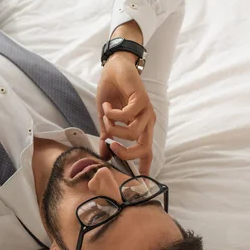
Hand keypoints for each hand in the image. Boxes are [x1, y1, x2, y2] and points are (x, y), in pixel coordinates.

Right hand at [97, 52, 155, 174]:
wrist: (114, 68)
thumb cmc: (111, 93)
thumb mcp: (105, 119)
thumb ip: (106, 137)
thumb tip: (102, 155)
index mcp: (141, 128)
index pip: (146, 151)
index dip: (144, 166)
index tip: (139, 180)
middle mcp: (147, 121)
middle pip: (145, 148)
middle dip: (126, 153)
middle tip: (110, 145)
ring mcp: (146, 111)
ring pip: (133, 133)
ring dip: (114, 127)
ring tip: (106, 116)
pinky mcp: (142, 100)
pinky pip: (127, 116)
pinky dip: (113, 114)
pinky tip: (107, 107)